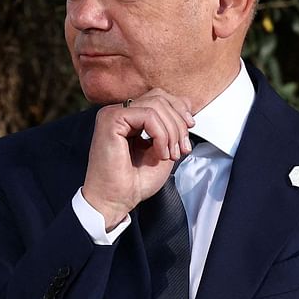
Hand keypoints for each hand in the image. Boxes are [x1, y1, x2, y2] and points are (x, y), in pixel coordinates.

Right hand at [81, 90, 194, 228]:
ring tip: (170, 155)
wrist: (115, 201)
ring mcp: (112, 114)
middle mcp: (117, 112)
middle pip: (159, 97)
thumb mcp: (163, 149)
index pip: (159, 98)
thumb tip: (187, 104)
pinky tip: (159, 153)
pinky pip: (148, 116)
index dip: (179, 112)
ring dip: (172, 131)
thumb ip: (172, 127)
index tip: (188, 136)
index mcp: (127, 117)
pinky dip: (161, 135)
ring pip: (156, 105)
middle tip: (182, 149)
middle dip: (178, 123)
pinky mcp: (111, 120)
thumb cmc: (133, 182)